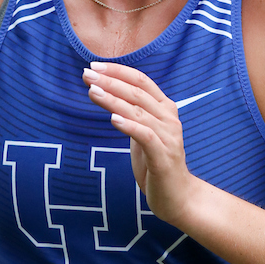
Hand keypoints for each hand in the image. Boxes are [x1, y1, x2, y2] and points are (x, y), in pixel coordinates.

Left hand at [82, 62, 201, 228]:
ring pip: (138, 112)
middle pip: (137, 93)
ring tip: (92, 91)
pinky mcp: (164, 157)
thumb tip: (109, 93)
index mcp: (165, 109)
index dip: (118, 71)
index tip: (94, 66)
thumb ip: (133, 114)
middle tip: (86, 74)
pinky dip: (129, 125)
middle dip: (110, 81)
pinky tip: (112, 118)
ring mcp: (168, 137)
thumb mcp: (143, 133)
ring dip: (113, 100)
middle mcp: (169, 119)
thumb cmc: (156, 164)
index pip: (141, 81)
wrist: (178, 197)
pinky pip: (145, 136)